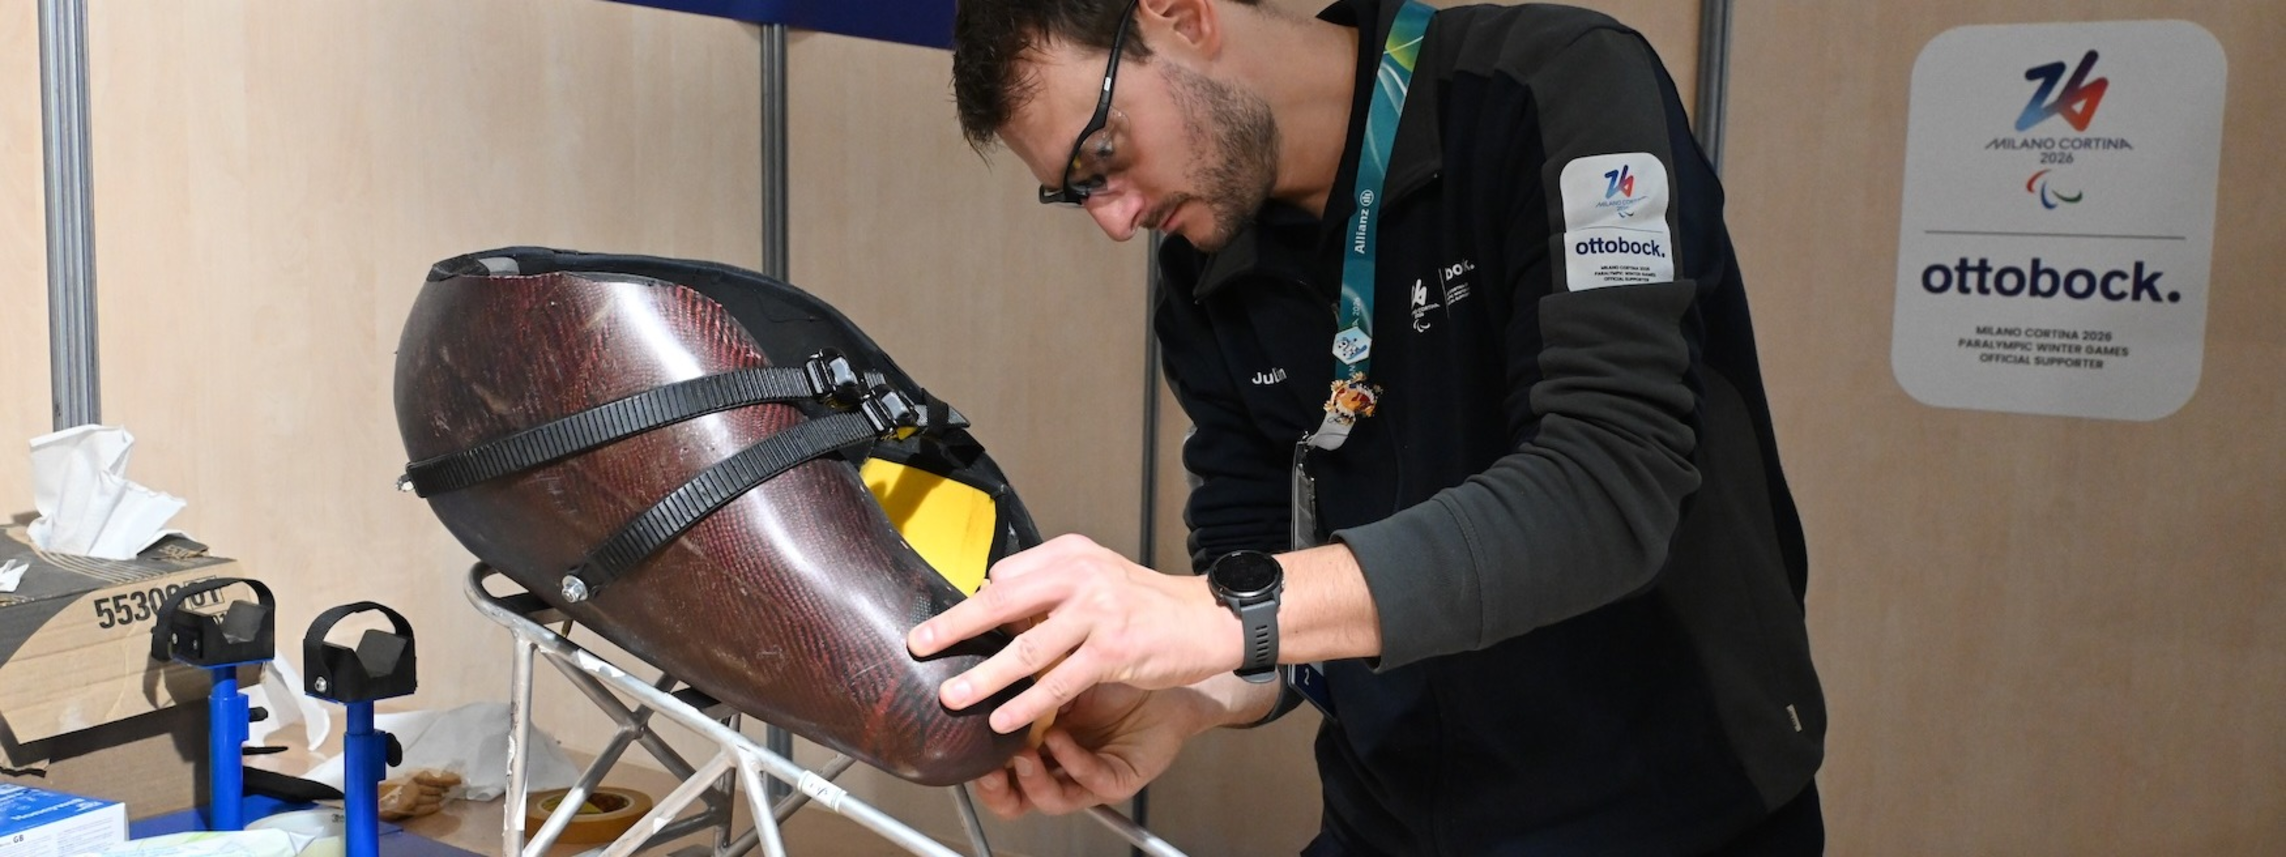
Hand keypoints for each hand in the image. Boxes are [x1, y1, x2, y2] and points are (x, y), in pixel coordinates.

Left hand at [908, 534, 1241, 733]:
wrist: (1206, 620)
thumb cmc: (1148, 603)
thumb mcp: (1097, 576)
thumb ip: (1050, 587)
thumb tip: (994, 600)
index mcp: (1071, 554)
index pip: (1005, 577)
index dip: (976, 606)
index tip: (946, 630)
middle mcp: (1081, 576)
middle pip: (1002, 602)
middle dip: (956, 627)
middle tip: (921, 644)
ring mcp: (1097, 614)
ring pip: (1026, 650)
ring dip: (984, 677)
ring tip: (953, 695)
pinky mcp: (1113, 652)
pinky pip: (1058, 683)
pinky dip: (1027, 705)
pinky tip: (1004, 721)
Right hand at [970, 682, 1203, 817]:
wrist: (1163, 671)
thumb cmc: (1111, 669)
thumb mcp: (1057, 665)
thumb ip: (1020, 667)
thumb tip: (978, 646)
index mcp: (1036, 741)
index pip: (996, 766)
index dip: (976, 765)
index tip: (958, 747)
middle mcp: (1057, 766)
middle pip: (1015, 798)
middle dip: (998, 790)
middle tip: (987, 771)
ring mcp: (1085, 777)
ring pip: (1050, 799)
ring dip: (1033, 780)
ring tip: (1023, 755)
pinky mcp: (1116, 779)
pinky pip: (1089, 781)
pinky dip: (1072, 762)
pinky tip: (1060, 739)